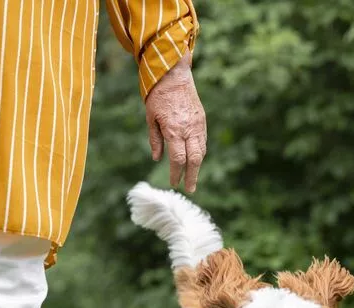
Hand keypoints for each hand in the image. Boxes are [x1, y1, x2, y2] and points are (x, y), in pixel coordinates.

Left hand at [144, 53, 206, 191]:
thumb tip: (157, 158)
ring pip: (201, 151)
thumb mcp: (150, 118)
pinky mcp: (201, 119)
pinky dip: (199, 152)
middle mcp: (189, 129)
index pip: (178, 160)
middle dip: (192, 176)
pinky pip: (202, 141)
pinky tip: (194, 159)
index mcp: (174, 130)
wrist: (173, 73)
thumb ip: (155, 139)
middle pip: (194, 160)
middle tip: (190, 189)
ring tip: (192, 176)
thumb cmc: (157, 95)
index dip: (176, 174)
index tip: (173, 183)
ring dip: (197, 166)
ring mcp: (198, 124)